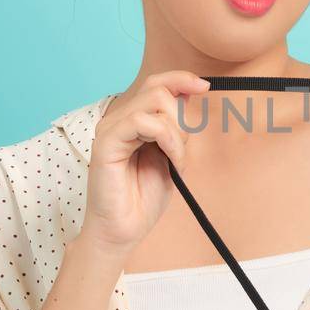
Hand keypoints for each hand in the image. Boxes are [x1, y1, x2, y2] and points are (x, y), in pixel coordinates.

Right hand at [78, 69, 211, 256]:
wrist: (124, 230)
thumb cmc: (144, 197)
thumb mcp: (172, 155)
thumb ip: (177, 127)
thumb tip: (190, 94)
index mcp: (132, 120)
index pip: (156, 83)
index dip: (181, 79)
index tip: (204, 87)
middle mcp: (118, 119)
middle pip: (159, 89)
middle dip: (183, 119)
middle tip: (181, 152)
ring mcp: (110, 128)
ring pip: (154, 101)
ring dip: (177, 133)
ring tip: (175, 160)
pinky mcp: (105, 142)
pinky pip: (141, 121)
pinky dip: (165, 138)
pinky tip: (169, 159)